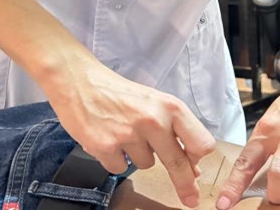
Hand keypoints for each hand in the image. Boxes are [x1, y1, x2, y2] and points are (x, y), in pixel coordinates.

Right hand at [45, 64, 216, 207]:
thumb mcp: (153, 102)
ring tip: (123, 132)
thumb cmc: (118, 92)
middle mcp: (153, 120)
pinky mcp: (105, 147)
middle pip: (179, 163)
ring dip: (137, 156)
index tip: (195, 170)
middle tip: (190, 199)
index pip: (200, 142)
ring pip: (146, 165)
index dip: (197, 158)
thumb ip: (173, 130)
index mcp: (170, 106)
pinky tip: (108, 139)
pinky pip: (120, 169)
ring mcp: (129, 135)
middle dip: (185, 184)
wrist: (78, 81)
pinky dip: (115, 159)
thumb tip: (191, 166)